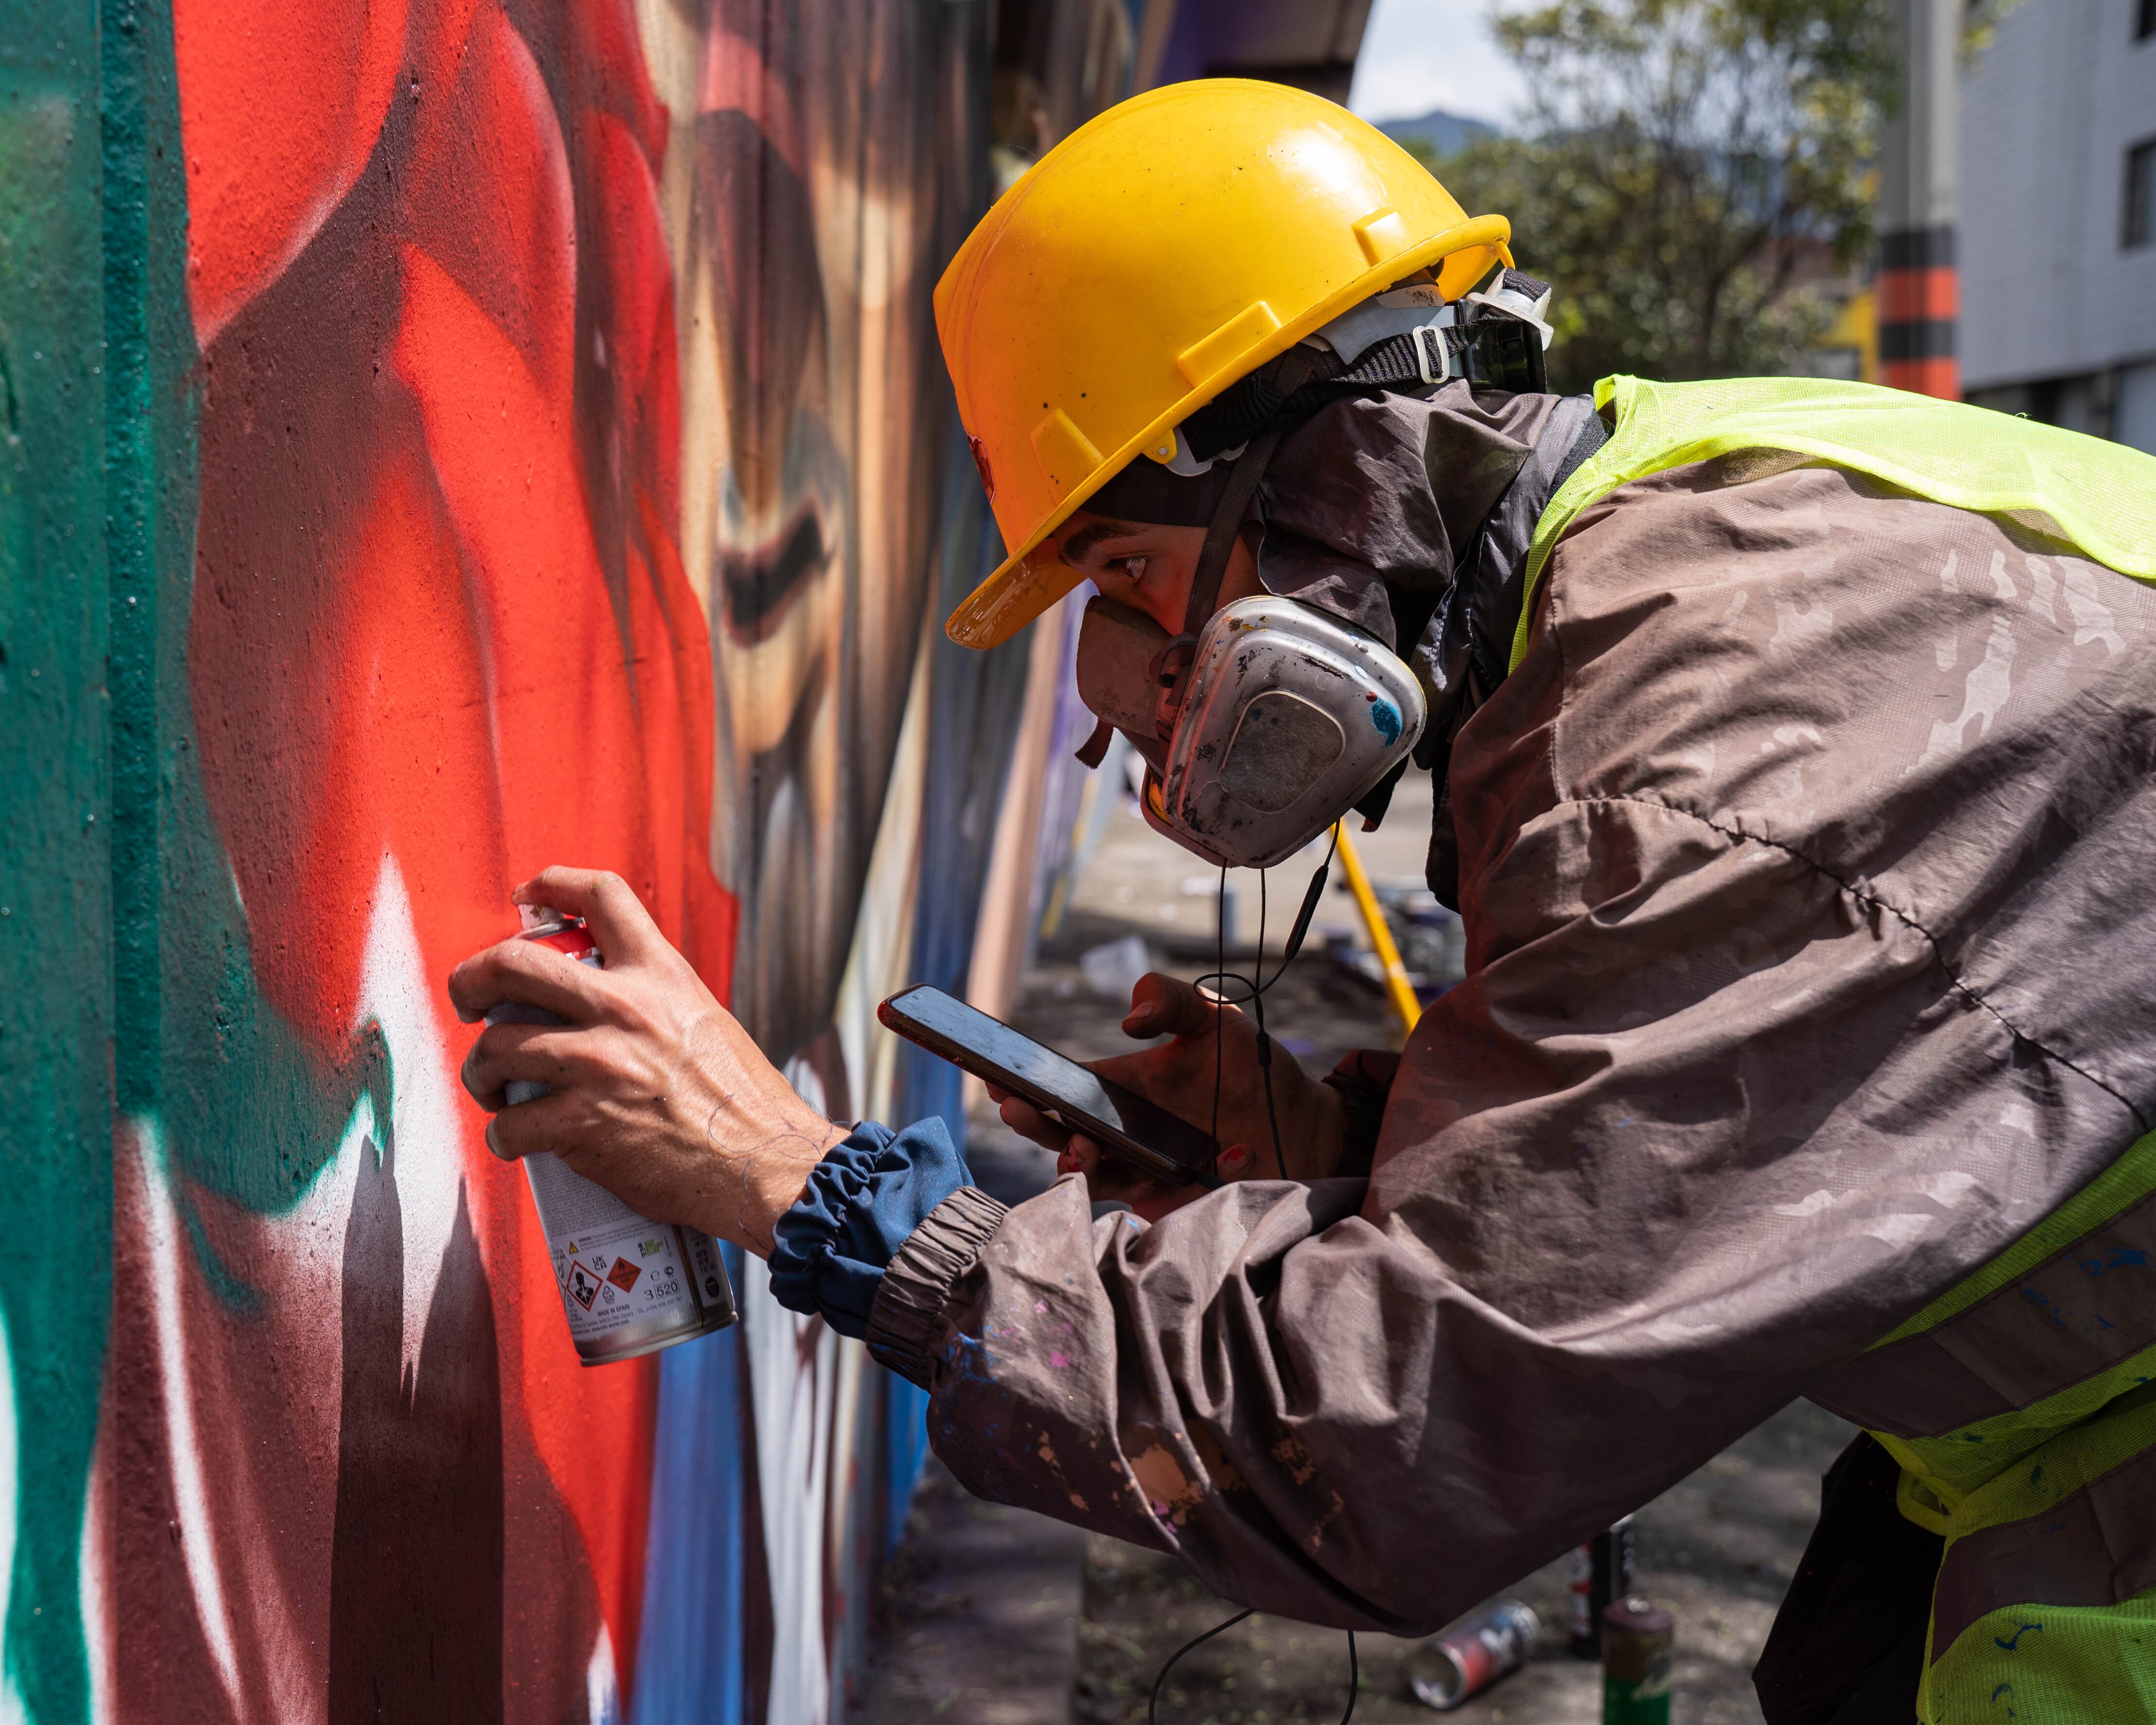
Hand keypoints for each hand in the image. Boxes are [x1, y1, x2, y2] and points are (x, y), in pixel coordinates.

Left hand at [448, 867, 846, 1254]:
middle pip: (512, 964)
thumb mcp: (704, 1020)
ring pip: (496, 1047)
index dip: (552, 884)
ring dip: (479, 1071)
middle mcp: (625, 1009)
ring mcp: (599, 1066)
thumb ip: (651, 1001)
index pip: (601, 895)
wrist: (765, 1164)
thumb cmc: (742, 1102)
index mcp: (661, 975)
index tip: (526, 896)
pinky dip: (503, 1136)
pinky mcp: (583, 1125)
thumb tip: (597, 1001)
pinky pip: (511, 1125)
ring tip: (493, 1087)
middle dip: (470, 980)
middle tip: (468, 1002)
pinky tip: (515, 1140)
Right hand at [990, 973, 1345, 1221]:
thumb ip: (1172, 1001)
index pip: (1058, 1088)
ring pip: (1089, 1178)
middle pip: (1058, 1135)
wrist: (1304, 1126)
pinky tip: (1219, 1159)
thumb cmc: (1251, 1070)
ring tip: (1082, 1148)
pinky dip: (1166, 1186)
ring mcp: (1143, 1173)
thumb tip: (1130, 1020)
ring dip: (1076, 1164)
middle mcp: (1122, 1133)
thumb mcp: (1215, 1019)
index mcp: (1119, 1088)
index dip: (1021, 1083)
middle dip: (1030, 1124)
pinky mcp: (1173, 1206)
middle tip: (1018, 1107)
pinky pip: (1149, 1204)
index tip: (994, 1075)